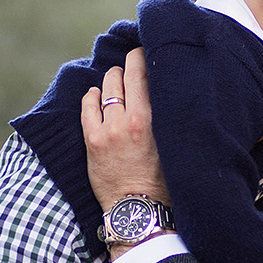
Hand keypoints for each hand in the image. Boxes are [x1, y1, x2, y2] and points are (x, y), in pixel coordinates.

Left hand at [81, 49, 169, 218]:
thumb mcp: (174, 145)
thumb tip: (169, 92)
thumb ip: (169, 119)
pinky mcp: (92, 140)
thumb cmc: (163, 181)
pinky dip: (92, 96)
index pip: (145, 75)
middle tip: (131, 66)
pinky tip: (96, 95)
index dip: (143, 58)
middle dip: (127, 66)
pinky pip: (88, 106)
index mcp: (153, 120)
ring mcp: (108, 129)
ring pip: (106, 87)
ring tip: (116, 81)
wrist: (138, 210)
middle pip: (124, 76)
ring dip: (111, 80)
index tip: (145, 52)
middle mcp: (129, 120)